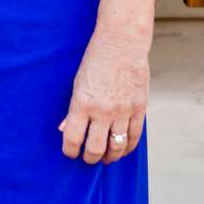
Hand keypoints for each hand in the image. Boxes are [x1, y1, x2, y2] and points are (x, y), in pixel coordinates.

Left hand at [59, 29, 147, 163]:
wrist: (122, 44)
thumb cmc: (96, 61)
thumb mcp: (77, 83)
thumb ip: (72, 109)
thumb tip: (63, 129)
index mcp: (82, 104)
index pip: (72, 138)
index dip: (69, 151)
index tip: (70, 153)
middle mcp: (102, 111)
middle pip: (95, 148)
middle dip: (89, 158)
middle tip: (88, 159)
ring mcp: (122, 111)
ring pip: (116, 147)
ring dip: (110, 157)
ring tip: (105, 158)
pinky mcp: (139, 109)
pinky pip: (134, 137)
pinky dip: (127, 147)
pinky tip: (122, 150)